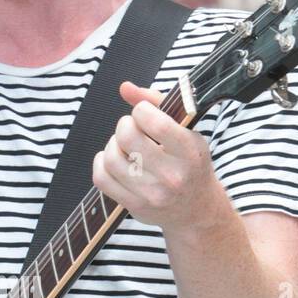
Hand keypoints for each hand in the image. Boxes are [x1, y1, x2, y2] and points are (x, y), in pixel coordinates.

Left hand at [91, 82, 220, 231]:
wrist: (196, 209)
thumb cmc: (190, 163)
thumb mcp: (187, 131)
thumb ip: (158, 103)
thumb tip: (124, 87)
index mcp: (189, 152)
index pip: (155, 123)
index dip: (141, 110)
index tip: (144, 113)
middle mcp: (172, 176)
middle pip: (127, 138)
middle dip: (125, 125)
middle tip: (132, 128)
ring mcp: (152, 194)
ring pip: (111, 157)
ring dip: (112, 144)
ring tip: (124, 145)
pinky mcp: (135, 206)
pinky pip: (101, 178)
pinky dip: (101, 162)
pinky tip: (113, 159)